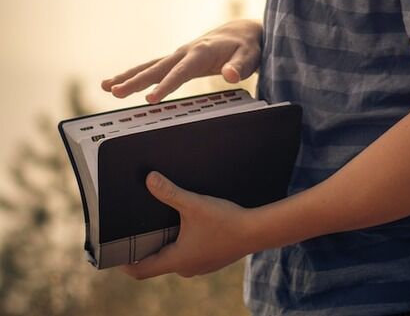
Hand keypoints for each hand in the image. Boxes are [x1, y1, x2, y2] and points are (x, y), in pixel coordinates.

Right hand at [101, 18, 261, 101]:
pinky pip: (155, 68)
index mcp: (201, 53)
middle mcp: (186, 51)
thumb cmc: (248, 46)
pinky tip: (122, 84)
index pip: (180, 72)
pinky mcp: (179, 60)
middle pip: (157, 68)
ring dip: (129, 76)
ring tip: (106, 87)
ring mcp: (180, 55)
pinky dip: (137, 75)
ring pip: (151, 66)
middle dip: (135, 80)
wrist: (243, 31)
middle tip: (114, 92)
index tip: (150, 99)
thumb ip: (240, 66)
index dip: (166, 85)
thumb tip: (230, 75)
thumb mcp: (250, 56)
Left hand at [120, 172, 252, 278]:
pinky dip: (181, 242)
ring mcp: (200, 265)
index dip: (124, 264)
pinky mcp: (211, 258)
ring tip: (158, 223)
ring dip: (164, 243)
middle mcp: (186, 268)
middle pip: (156, 263)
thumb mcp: (194, 204)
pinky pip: (188, 253)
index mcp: (177, 260)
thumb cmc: (225, 220)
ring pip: (173, 257)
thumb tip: (149, 179)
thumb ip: (170, 192)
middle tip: (134, 229)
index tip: (113, 253)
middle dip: (144, 248)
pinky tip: (185, 225)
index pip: (141, 271)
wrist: (256, 231)